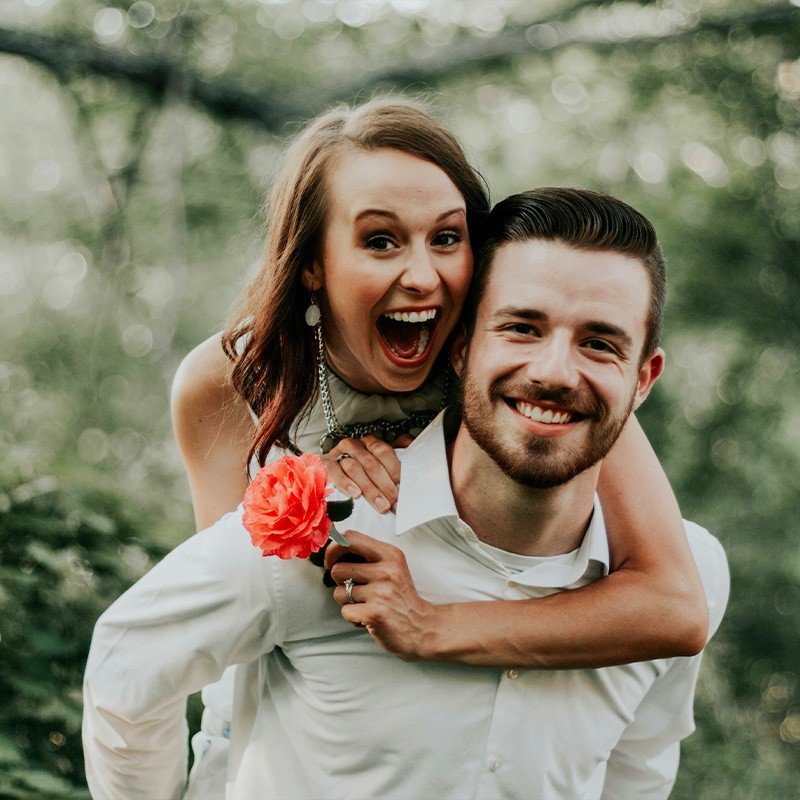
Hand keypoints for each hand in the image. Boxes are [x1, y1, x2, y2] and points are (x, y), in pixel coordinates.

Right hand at [320, 435, 400, 513]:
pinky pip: (334, 471)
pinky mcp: (324, 463)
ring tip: (380, 504)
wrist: (326, 475)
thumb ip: (393, 464)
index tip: (402, 487)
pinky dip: (345, 483)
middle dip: (385, 486)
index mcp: (369, 444)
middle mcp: (354, 446)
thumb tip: (413, 457)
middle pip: (371, 463)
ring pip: (354, 468)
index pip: (383, 451)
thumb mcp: (377, 468)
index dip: (394, 469)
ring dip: (369, 488)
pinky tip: (355, 494)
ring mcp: (337, 453)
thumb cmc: (358, 475)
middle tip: (394, 503)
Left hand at [324, 530, 436, 660]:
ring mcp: (381, 592)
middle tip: (355, 589)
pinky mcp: (375, 613)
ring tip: (366, 604)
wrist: (422, 626)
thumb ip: (368, 556)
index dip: (333, 550)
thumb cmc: (401, 597)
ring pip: (339, 592)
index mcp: (390, 554)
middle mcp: (386, 571)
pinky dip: (353, 617)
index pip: (350, 539)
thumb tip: (334, 551)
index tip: (331, 561)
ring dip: (347, 601)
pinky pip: (345, 611)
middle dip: (340, 582)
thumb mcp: (392, 567)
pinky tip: (368, 616)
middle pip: (338, 569)